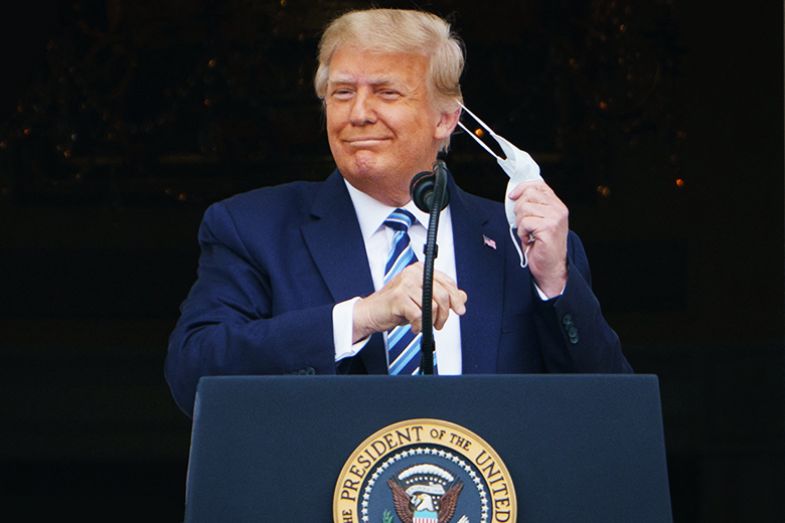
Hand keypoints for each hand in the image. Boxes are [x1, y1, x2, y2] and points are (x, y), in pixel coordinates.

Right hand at [352, 262, 467, 342]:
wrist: (371, 312)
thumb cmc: (395, 305)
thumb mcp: (421, 298)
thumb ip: (441, 295)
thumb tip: (463, 296)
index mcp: (420, 270)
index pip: (447, 282)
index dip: (456, 298)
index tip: (460, 310)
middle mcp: (413, 273)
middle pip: (443, 294)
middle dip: (445, 314)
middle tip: (439, 324)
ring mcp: (405, 284)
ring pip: (433, 306)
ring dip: (430, 322)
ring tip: (422, 325)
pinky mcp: (399, 297)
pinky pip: (420, 316)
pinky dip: (419, 326)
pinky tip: (413, 326)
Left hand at [508, 180, 568, 296]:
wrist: (550, 267)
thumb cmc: (541, 246)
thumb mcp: (537, 221)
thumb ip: (532, 206)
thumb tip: (514, 195)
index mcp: (557, 205)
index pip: (538, 185)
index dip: (522, 188)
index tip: (512, 197)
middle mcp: (559, 209)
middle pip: (528, 194)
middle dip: (519, 210)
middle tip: (523, 224)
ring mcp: (555, 218)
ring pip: (524, 208)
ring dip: (520, 223)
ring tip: (527, 233)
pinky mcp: (549, 228)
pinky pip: (525, 222)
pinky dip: (522, 232)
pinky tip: (529, 239)